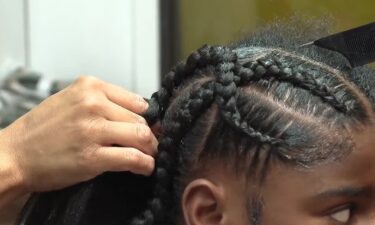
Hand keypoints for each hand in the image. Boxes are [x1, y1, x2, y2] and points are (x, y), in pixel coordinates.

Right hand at [0, 76, 157, 192]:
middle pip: (141, 119)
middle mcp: (93, 104)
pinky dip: (145, 164)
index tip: (149, 127)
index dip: (147, 118)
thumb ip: (102, 103)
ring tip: (150, 156)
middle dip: (150, 135)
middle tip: (152, 145)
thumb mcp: (71, 101)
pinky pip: (132, 158)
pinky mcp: (92, 157)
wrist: (14, 155)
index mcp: (89, 86)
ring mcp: (92, 130)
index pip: (136, 101)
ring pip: (141, 136)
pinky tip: (146, 167)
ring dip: (151, 149)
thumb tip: (138, 113)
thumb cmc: (42, 129)